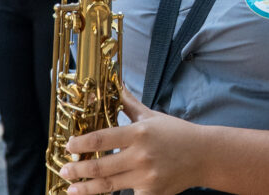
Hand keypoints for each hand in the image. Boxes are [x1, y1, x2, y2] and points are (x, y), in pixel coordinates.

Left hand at [61, 88, 203, 194]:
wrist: (204, 155)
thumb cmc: (177, 133)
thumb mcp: (152, 116)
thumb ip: (129, 104)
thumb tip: (114, 84)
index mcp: (139, 133)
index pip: (103, 138)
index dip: (82, 144)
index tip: (69, 146)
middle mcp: (141, 155)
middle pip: (101, 166)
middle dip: (78, 170)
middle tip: (64, 171)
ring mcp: (147, 176)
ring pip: (109, 185)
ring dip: (87, 188)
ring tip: (71, 188)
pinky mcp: (152, 193)